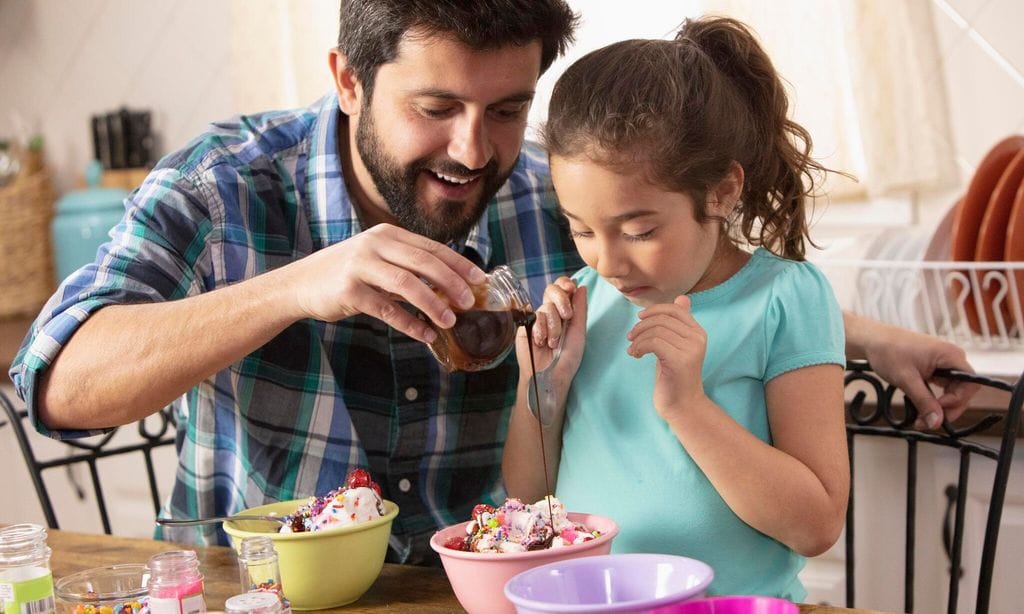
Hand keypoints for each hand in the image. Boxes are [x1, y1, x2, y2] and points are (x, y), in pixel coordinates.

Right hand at [285, 224, 485, 342]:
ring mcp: (360, 266)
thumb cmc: (347, 273)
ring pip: (406, 284)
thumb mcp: (377, 260)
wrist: (302, 283)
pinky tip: (425, 335)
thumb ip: (407, 267)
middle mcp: (375, 245)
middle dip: (451, 282)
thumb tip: (449, 286)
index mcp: (387, 235)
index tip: (480, 279)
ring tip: (451, 321)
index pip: (431, 247)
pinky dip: (409, 323)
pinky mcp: (349, 291)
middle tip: (470, 302)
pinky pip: (387, 309)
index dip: (458, 263)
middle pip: (423, 262)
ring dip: (433, 304)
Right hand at [515, 278, 586, 383]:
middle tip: (567, 316)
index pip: (562, 287)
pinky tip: (542, 343)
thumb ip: (580, 309)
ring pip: (546, 306)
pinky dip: (542, 331)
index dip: (565, 283)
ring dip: (554, 326)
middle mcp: (551, 312)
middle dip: (562, 300)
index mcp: (565, 311)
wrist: (551, 375)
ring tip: (553, 343)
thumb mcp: (579, 332)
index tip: (570, 288)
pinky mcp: (525, 326)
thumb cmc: (568, 359)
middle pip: (551, 289)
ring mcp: (537, 318)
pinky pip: (535, 317)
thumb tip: (582, 286)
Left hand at [627, 294, 706, 419]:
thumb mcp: (675, 345)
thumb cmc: (674, 375)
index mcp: (698, 332)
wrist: (682, 405)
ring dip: (638, 339)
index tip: (639, 321)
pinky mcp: (680, 361)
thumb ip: (677, 324)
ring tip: (633, 349)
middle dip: (641, 326)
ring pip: (656, 331)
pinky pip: (653, 343)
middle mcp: (698, 338)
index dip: (653, 311)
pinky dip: (639, 347)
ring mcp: (691, 349)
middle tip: (630, 338)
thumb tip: (682, 298)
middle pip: (662, 319)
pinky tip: (635, 355)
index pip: (674, 309)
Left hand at [860, 324, 978, 428]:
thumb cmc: (888, 351)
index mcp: (950, 355)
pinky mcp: (934, 368)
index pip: (970, 383)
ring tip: (921, 420)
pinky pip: (941, 388)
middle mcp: (951, 357)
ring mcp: (943, 363)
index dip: (959, 400)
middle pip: (963, 390)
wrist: (872, 340)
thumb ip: (924, 401)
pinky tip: (920, 411)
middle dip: (947, 408)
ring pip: (951, 391)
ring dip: (938, 407)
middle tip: (930, 422)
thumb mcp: (906, 379)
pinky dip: (932, 401)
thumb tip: (936, 422)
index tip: (939, 409)